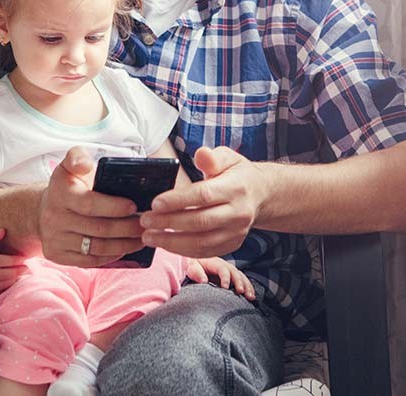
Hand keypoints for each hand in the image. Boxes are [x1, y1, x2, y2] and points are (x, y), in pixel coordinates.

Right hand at [37, 146, 146, 266]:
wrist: (41, 211)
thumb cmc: (67, 186)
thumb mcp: (69, 165)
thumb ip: (77, 156)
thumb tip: (85, 164)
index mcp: (60, 194)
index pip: (90, 204)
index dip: (114, 207)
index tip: (134, 206)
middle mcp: (54, 219)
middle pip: (97, 228)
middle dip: (126, 228)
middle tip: (146, 224)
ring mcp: (55, 240)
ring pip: (96, 247)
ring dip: (123, 245)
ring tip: (141, 238)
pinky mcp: (57, 256)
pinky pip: (89, 261)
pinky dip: (110, 257)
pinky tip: (124, 249)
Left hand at [139, 146, 264, 256]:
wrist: (261, 195)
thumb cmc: (237, 174)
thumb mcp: (228, 158)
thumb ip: (212, 158)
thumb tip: (201, 154)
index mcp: (236, 188)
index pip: (203, 196)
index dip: (177, 200)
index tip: (154, 203)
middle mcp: (239, 213)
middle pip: (200, 222)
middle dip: (168, 223)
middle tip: (144, 221)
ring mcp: (237, 232)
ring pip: (202, 242)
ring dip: (172, 242)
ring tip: (149, 237)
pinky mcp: (233, 245)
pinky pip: (205, 252)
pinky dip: (183, 251)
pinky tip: (165, 244)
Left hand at [187, 256, 255, 299]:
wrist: (195, 263)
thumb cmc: (192, 266)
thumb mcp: (191, 267)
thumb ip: (196, 273)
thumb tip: (203, 280)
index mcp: (214, 262)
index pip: (222, 269)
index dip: (225, 277)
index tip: (225, 287)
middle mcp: (224, 265)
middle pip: (235, 272)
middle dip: (239, 282)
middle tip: (241, 292)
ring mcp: (229, 271)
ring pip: (241, 277)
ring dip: (247, 286)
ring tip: (250, 296)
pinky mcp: (232, 278)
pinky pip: (242, 281)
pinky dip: (248, 288)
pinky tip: (251, 296)